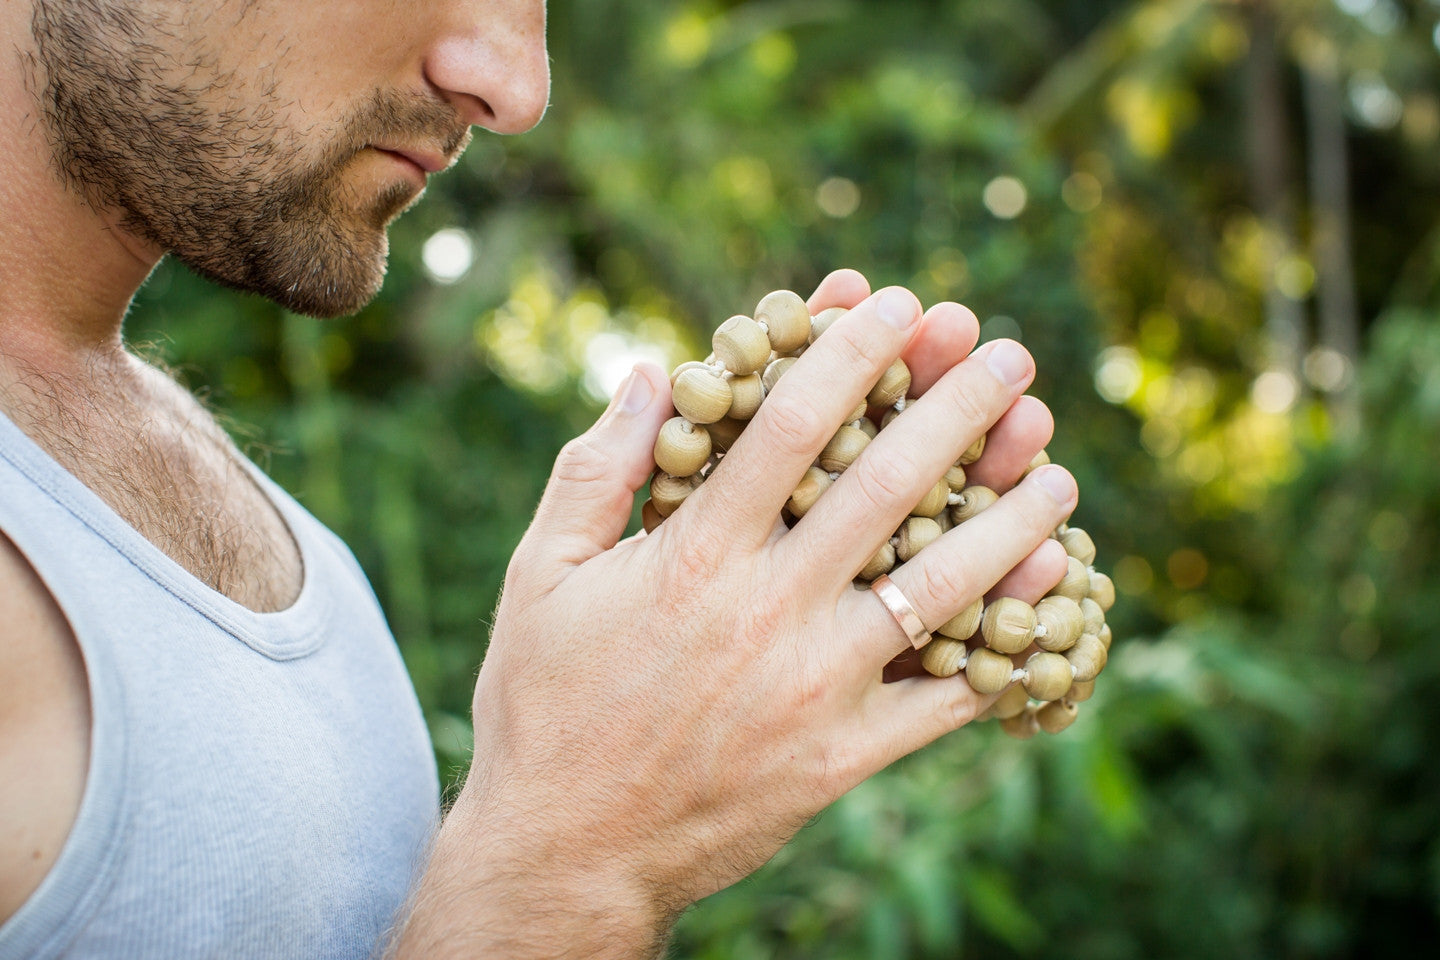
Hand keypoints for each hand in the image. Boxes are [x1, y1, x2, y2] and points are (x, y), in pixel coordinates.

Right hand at [391, 271, 1076, 958]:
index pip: (791, 425)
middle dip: (958, 409)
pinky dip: (1005, 643)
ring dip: (1010, 517)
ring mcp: (815, 687)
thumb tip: (650, 373)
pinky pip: (946, 696)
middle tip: (1010, 356)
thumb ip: (597, 468)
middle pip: (887, 486)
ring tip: (1055, 467)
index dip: (853, 353)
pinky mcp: (844, 757)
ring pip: (941, 585)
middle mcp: (766, 610)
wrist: (565, 852)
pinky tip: (1048, 593)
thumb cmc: (543, 703)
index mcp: (693, 555)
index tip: (901, 305)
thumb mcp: (541, 573)